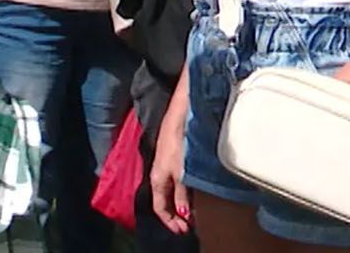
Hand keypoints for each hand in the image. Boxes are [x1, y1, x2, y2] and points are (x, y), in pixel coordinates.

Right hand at [150, 95, 192, 231]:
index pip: (159, 207)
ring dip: (180, 205)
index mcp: (157, 179)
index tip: (182, 231)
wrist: (181, 118)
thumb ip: (181, 194)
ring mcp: (167, 166)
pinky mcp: (174, 159)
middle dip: (175, 215)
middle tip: (188, 226)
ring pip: (171, 192)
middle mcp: (159, 174)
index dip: (169, 221)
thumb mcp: (181, 173)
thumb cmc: (178, 145)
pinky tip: (193, 194)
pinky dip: (184, 193)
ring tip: (193, 214)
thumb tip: (182, 215)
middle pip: (164, 201)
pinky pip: (176, 183)